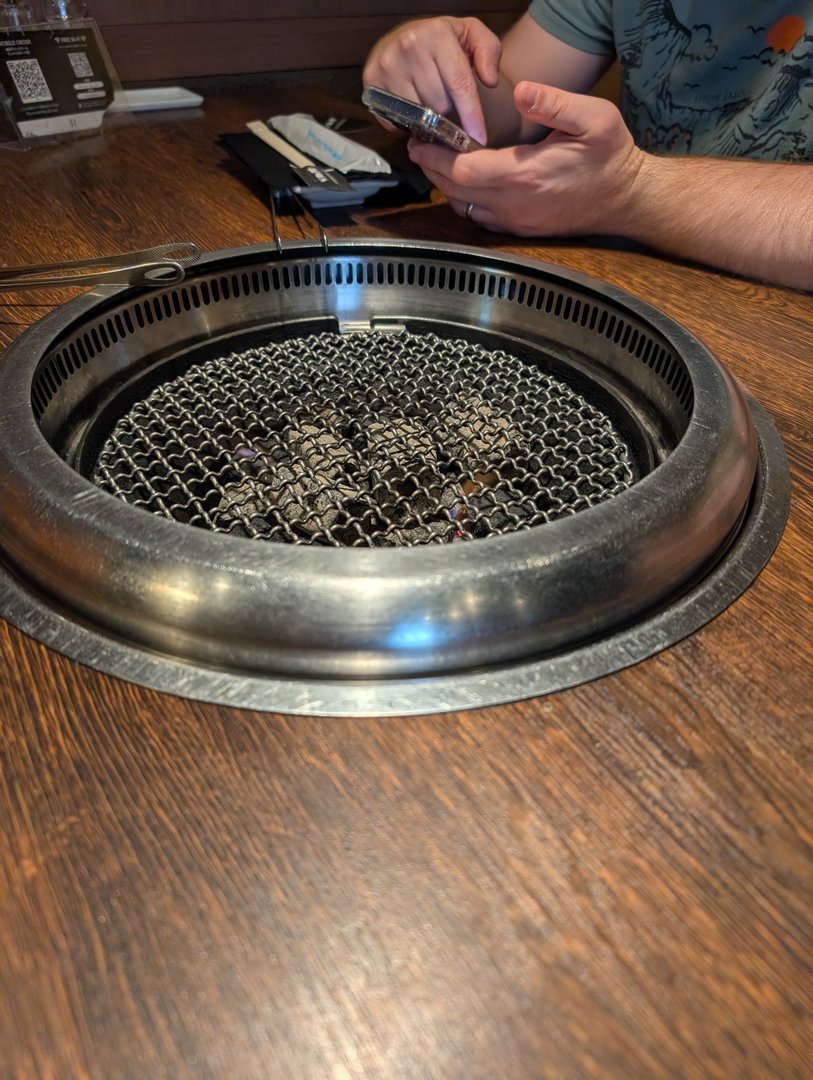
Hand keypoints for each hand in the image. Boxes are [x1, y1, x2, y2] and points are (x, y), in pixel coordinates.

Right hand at [362, 16, 501, 145]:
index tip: (480, 139)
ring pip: (419, 116)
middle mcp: (409, 47)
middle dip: (448, 110)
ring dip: (428, 117)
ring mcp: (386, 66)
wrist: (404, 36)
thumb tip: (490, 81)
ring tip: (428, 101)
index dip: (471, 116)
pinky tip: (411, 105)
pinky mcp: (371, 83)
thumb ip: (489, 52)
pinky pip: (397, 120)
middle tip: (444, 98)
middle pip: (439, 105)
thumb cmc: (443, 40)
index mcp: (437, 34)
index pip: (459, 84)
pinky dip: (407, 121)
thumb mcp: (471, 34)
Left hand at [407, 81, 645, 237]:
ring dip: (446, 185)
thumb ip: (554, 103)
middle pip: (455, 191)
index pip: (463, 171)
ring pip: (464, 207)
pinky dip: (464, 200)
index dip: (436, 156)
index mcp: (525, 176)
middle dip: (432, 168)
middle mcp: (514, 204)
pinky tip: (464, 181)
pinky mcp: (520, 229)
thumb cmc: (611, 156)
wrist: (627, 198)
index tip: (421, 139)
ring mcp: (516, 221)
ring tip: (437, 160)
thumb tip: (522, 92)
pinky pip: (479, 218)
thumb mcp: (594, 118)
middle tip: (420, 146)